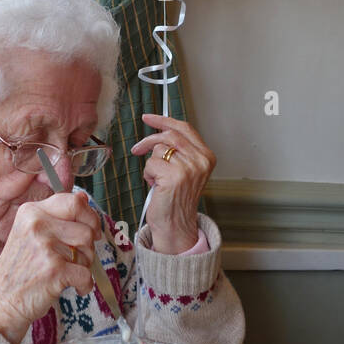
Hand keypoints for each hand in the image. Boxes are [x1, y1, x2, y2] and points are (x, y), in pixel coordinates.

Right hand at [0, 190, 99, 343]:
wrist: (0, 304)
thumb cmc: (18, 271)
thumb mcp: (29, 234)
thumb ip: (55, 217)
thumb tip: (83, 198)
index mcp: (30, 212)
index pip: (73, 201)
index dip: (89, 216)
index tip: (91, 229)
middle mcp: (36, 224)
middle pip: (86, 226)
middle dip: (91, 243)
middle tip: (83, 254)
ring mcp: (44, 247)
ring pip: (88, 250)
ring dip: (85, 264)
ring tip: (68, 272)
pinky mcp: (54, 270)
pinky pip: (87, 275)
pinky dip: (85, 285)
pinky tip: (74, 288)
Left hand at [131, 114, 215, 254]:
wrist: (176, 225)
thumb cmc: (177, 200)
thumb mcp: (186, 170)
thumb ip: (180, 150)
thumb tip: (160, 130)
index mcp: (206, 157)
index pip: (184, 128)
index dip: (164, 120)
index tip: (149, 118)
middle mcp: (200, 161)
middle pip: (169, 135)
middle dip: (149, 141)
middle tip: (137, 149)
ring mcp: (188, 168)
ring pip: (158, 150)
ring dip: (151, 165)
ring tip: (158, 180)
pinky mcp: (173, 176)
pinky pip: (150, 163)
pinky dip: (148, 175)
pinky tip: (156, 186)